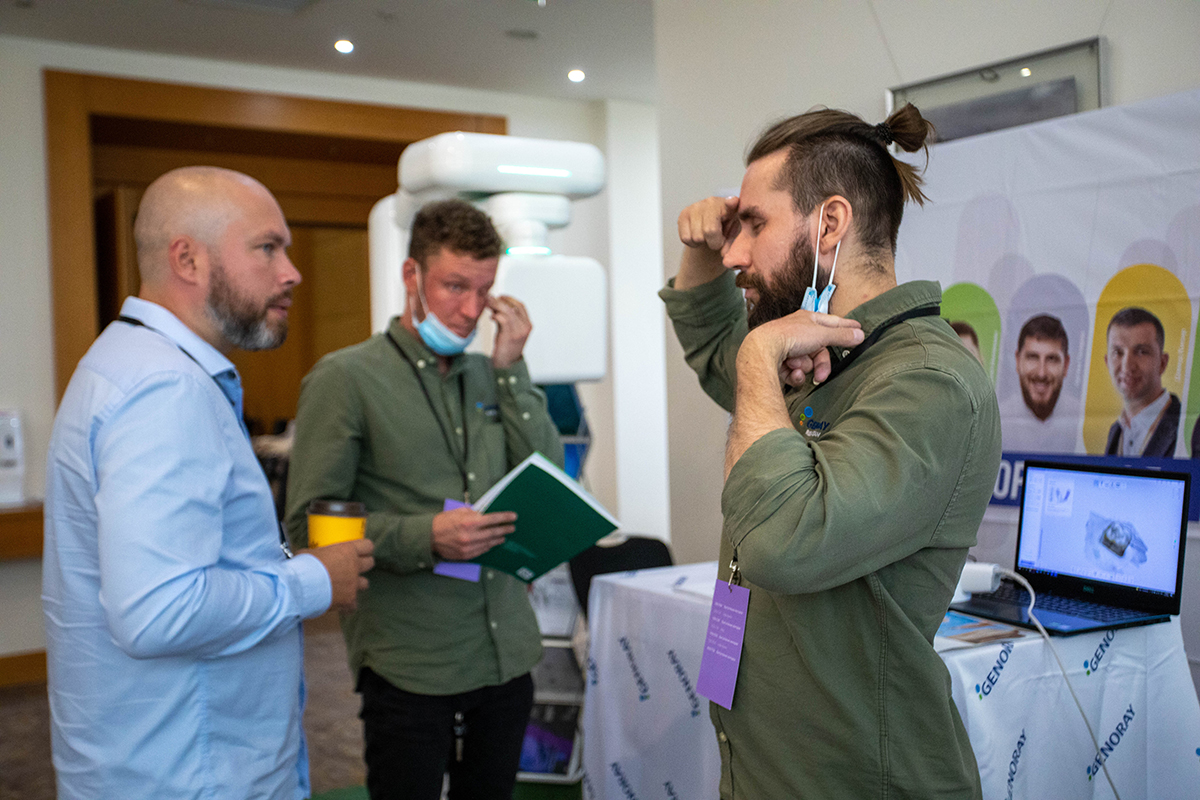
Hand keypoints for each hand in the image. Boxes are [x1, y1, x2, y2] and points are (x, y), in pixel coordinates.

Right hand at [305, 538, 374, 611]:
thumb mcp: (311, 552)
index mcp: (347, 551)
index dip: (365, 549)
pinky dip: (347, 605)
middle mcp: (354, 566)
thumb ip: (320, 554)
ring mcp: (353, 584)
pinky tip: (339, 603)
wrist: (301, 586)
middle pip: (370, 563)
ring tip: (346, 587)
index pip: (367, 546)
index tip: (360, 551)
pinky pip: (353, 605)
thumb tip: (315, 557)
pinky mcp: (349, 600)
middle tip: (354, 567)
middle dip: (363, 565)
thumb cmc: (304, 565)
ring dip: (356, 584)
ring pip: (365, 584)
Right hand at [432, 506, 516, 560]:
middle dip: (505, 529)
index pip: (492, 519)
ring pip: (489, 543)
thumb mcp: (458, 512)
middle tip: (512, 527)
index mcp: (469, 522)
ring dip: (498, 539)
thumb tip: (484, 514)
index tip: (513, 517)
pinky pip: (481, 551)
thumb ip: (473, 513)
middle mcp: (470, 535)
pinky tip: (492, 543)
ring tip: (504, 536)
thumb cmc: (442, 522)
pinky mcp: (466, 555)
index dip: (505, 518)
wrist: (428, 537)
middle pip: (494, 533)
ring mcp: (468, 547)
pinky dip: (488, 546)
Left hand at [489, 295, 530, 369]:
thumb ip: (504, 317)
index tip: (500, 296)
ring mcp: (519, 331)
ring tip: (488, 304)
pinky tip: (492, 317)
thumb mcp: (508, 329)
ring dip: (496, 305)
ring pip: (508, 311)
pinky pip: (503, 319)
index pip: (521, 306)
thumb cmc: (506, 346)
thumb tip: (494, 303)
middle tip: (490, 298)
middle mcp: (525, 327)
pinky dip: (496, 315)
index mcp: (527, 324)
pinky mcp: (510, 336)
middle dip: (501, 300)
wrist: (506, 363)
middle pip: (514, 307)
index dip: (510, 299)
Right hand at [675, 196, 739, 290]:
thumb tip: (723, 253)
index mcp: (730, 205)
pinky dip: (692, 243)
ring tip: (708, 236)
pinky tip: (699, 235)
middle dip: (714, 242)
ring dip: (703, 242)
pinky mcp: (684, 214)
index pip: (730, 203)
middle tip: (717, 239)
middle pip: (710, 231)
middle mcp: (712, 202)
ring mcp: (696, 206)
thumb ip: (733, 243)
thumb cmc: (727, 230)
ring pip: (696, 237)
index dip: (731, 203)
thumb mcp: (735, 236)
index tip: (733, 202)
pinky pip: (685, 238)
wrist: (712, 227)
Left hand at [741, 309, 863, 385]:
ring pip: (807, 363)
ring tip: (794, 364)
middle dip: (820, 365)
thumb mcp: (821, 334)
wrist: (762, 350)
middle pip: (820, 351)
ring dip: (803, 367)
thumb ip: (842, 336)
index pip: (833, 322)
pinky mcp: (779, 362)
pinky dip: (793, 374)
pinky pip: (794, 372)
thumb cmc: (789, 336)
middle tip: (821, 376)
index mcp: (808, 319)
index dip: (846, 327)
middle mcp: (797, 332)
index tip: (858, 329)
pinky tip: (789, 372)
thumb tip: (860, 334)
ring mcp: (788, 347)